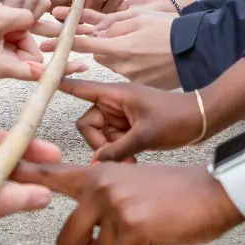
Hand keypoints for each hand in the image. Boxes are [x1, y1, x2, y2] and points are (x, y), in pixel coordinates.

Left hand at [11, 156, 241, 244]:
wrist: (215, 192)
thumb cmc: (177, 198)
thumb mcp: (134, 204)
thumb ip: (104, 229)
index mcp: (97, 174)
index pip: (49, 174)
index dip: (16, 173)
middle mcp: (100, 185)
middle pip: (64, 239)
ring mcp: (115, 205)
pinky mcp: (132, 228)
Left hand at [39, 12, 179, 87]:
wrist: (197, 50)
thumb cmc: (169, 29)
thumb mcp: (138, 17)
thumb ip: (112, 23)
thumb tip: (95, 30)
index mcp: (118, 48)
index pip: (82, 45)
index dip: (61, 43)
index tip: (44, 45)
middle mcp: (121, 67)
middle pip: (98, 55)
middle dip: (101, 45)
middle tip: (118, 36)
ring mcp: (131, 79)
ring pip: (113, 64)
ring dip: (120, 54)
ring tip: (144, 45)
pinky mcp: (141, 85)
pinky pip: (128, 73)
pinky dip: (134, 64)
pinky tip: (151, 57)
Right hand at [57, 76, 204, 157]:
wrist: (203, 119)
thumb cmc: (177, 118)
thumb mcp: (145, 135)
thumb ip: (117, 150)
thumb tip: (96, 163)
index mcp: (116, 94)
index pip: (80, 88)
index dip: (61, 86)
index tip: (41, 81)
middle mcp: (115, 103)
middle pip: (88, 123)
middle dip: (98, 143)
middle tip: (116, 156)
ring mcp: (122, 115)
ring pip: (100, 135)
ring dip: (110, 151)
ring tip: (130, 161)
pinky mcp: (130, 126)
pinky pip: (113, 141)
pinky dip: (119, 152)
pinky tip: (133, 161)